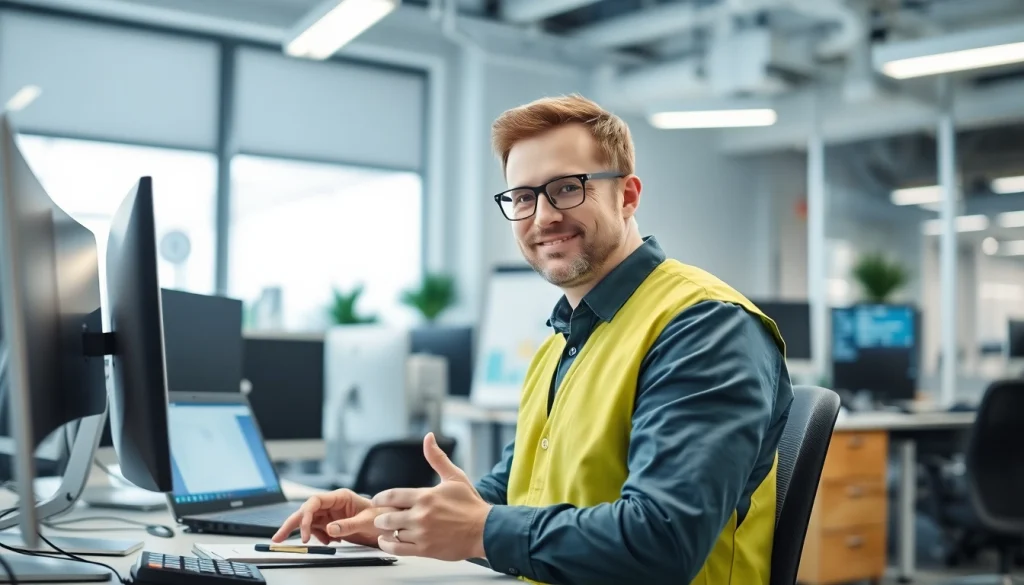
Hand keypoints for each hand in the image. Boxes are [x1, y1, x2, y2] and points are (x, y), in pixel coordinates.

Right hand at [272, 488, 396, 547]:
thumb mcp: (368, 521)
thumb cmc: (383, 515)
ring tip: (306, 542)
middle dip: (292, 524)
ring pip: (309, 522)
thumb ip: (348, 525)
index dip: (306, 516)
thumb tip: (329, 530)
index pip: (315, 502)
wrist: (392, 523)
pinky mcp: (333, 525)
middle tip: (278, 538)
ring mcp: (332, 514)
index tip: (306, 533)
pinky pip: (318, 531)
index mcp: (340, 497)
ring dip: (305, 533)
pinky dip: (318, 538)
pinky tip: (327, 542)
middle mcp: (333, 504)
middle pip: (306, 512)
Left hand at [370, 432, 492, 560]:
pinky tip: (387, 541)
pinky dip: (388, 545)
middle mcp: (420, 515)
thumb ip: (437, 458)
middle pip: (387, 517)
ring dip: (385, 531)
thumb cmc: (470, 504)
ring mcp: (422, 533)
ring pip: (391, 533)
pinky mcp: (425, 549)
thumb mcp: (454, 477)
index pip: (392, 496)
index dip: (380, 498)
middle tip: (382, 516)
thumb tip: (428, 438)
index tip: (377, 500)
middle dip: (382, 516)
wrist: (485, 530)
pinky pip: (398, 549)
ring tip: (385, 529)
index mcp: (425, 496)